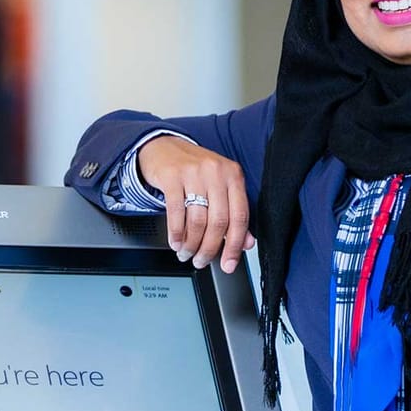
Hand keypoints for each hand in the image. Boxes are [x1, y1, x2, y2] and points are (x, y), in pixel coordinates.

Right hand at [136, 136, 254, 272]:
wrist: (164, 147)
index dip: (235, 245)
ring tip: (187, 253)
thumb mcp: (219, 186)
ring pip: (197, 220)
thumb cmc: (194, 169)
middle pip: (219, 221)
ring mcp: (193, 173)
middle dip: (210, 248)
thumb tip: (246, 243)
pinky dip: (176, 233)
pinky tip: (176, 242)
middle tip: (201, 260)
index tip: (229, 263)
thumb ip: (233, 213)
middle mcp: (216, 172)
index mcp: (233, 175)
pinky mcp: (172, 176)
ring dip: (191, 244)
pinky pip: (176, 212)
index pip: (240, 216)